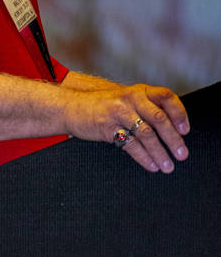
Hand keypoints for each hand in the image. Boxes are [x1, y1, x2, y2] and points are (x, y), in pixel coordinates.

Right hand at [64, 82, 189, 172]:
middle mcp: (130, 98)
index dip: (179, 113)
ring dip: (159, 152)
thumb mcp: (126, 100)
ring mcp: (118, 111)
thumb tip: (172, 131)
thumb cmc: (102, 107)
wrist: (71, 107)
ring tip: (167, 166)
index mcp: (139, 91)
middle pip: (158, 118)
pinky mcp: (106, 126)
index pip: (166, 97)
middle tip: (182, 154)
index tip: (185, 130)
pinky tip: (151, 165)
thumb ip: (146, 108)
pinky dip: (143, 157)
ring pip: (145, 133)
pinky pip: (130, 143)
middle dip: (172, 139)